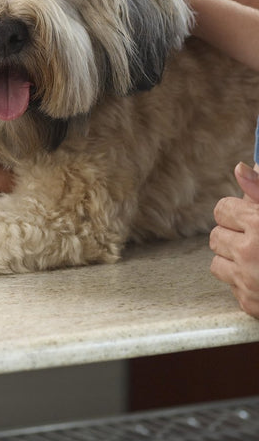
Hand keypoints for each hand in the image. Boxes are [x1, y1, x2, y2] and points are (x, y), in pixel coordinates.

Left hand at [209, 162, 258, 316]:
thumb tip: (239, 168)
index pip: (222, 210)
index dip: (237, 212)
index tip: (250, 217)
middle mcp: (249, 253)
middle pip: (216, 236)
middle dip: (233, 235)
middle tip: (257, 239)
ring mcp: (248, 281)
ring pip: (217, 263)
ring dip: (233, 260)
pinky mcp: (249, 303)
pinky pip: (231, 286)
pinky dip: (244, 283)